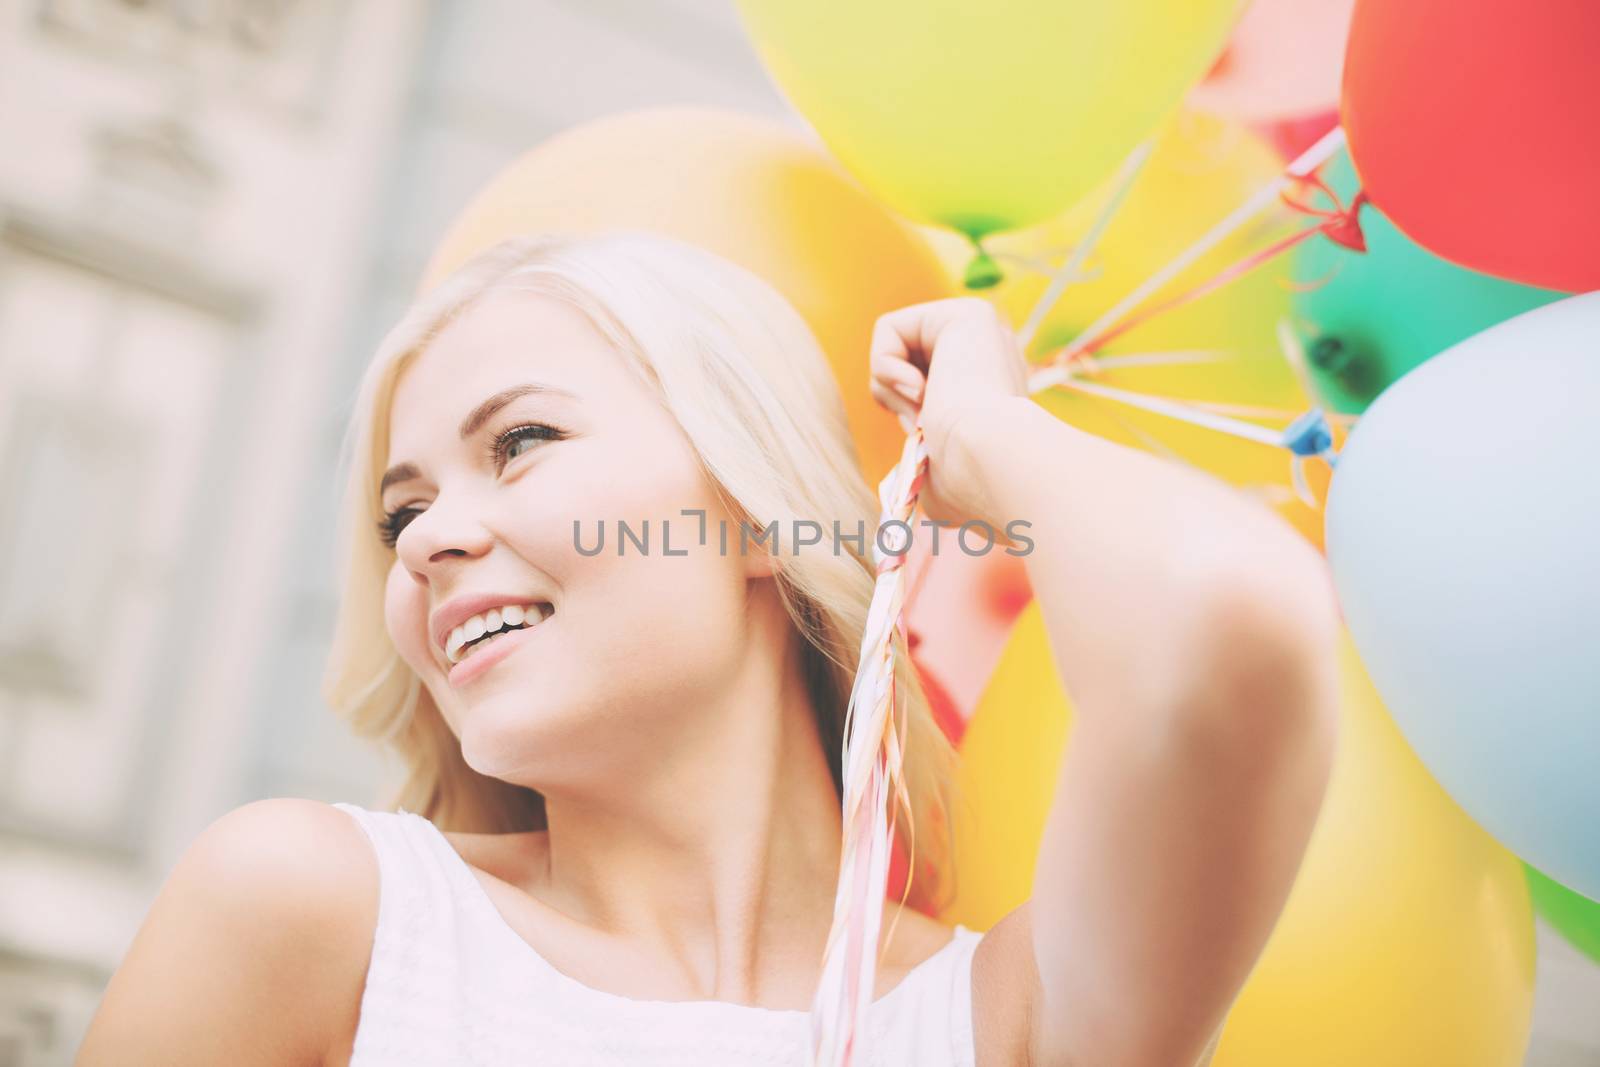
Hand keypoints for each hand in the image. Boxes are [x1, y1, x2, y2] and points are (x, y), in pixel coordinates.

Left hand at [868, 297, 1029, 533]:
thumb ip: (921, 462)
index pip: (924, 393)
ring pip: (893, 348)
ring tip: (928, 410)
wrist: (993, 465)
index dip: (911, 417)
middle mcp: (991, 359)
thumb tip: (906, 477)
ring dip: (892, 391)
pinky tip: (921, 391)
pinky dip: (885, 366)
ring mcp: (986, 334)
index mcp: (990, 395)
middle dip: (899, 402)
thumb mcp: (934, 478)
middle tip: (925, 427)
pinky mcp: (969, 312)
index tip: (931, 442)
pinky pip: (888, 328)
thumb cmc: (969, 486)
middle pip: (905, 366)